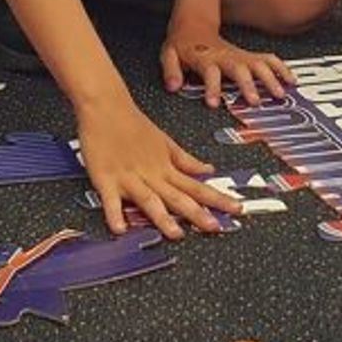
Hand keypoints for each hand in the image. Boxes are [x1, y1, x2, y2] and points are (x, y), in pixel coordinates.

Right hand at [77, 96, 241, 240]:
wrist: (105, 107)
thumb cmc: (133, 124)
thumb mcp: (165, 141)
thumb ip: (186, 160)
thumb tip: (208, 169)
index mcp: (166, 167)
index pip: (197, 186)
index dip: (218, 198)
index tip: (237, 209)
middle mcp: (151, 175)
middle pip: (178, 197)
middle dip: (197, 213)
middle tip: (214, 227)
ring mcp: (129, 178)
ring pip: (149, 200)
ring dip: (163, 218)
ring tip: (176, 234)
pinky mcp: (106, 180)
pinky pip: (111, 201)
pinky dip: (115, 214)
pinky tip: (121, 229)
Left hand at [160, 21, 294, 108]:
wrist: (194, 24)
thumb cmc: (182, 44)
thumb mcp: (169, 55)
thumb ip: (171, 71)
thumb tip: (172, 86)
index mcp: (205, 58)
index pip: (209, 73)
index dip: (212, 88)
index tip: (214, 104)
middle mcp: (225, 57)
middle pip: (239, 69)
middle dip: (248, 85)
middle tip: (255, 101)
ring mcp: (240, 55)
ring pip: (259, 63)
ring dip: (270, 78)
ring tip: (280, 94)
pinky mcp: (249, 55)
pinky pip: (269, 59)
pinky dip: (282, 68)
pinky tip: (291, 81)